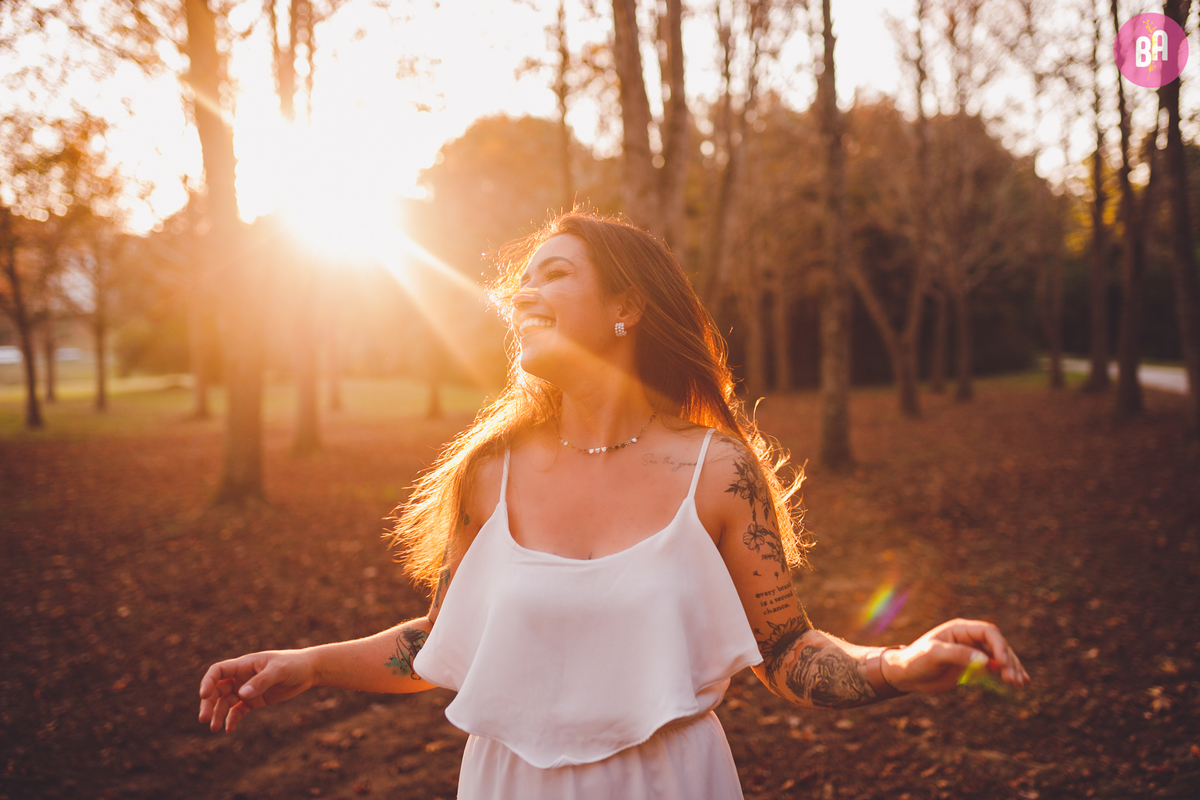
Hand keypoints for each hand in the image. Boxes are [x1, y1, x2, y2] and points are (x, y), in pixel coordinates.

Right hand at [198, 649, 316, 732]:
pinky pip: (238, 711)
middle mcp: (241, 676)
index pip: (218, 671)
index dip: (208, 682)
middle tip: (204, 719)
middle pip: (217, 689)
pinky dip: (232, 719)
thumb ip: (261, 681)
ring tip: (215, 728)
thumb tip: (241, 695)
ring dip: (218, 714)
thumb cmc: (294, 665)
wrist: (309, 671)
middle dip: (209, 703)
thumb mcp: (279, 671)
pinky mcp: (255, 700)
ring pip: (225, 702)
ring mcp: (247, 689)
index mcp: (244, 664)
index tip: (203, 695)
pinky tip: (229, 729)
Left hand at [882, 618, 1028, 693]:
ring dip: (1012, 668)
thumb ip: (959, 655)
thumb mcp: (934, 655)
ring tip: (1020, 683)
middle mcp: (970, 638)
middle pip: (998, 645)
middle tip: (1015, 679)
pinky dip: (1008, 674)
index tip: (1003, 663)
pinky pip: (996, 668)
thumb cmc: (916, 660)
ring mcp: (973, 652)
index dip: (1000, 646)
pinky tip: (1018, 683)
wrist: (906, 675)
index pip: (989, 632)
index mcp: (960, 629)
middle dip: (1009, 660)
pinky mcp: (974, 666)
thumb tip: (987, 662)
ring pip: (1000, 657)